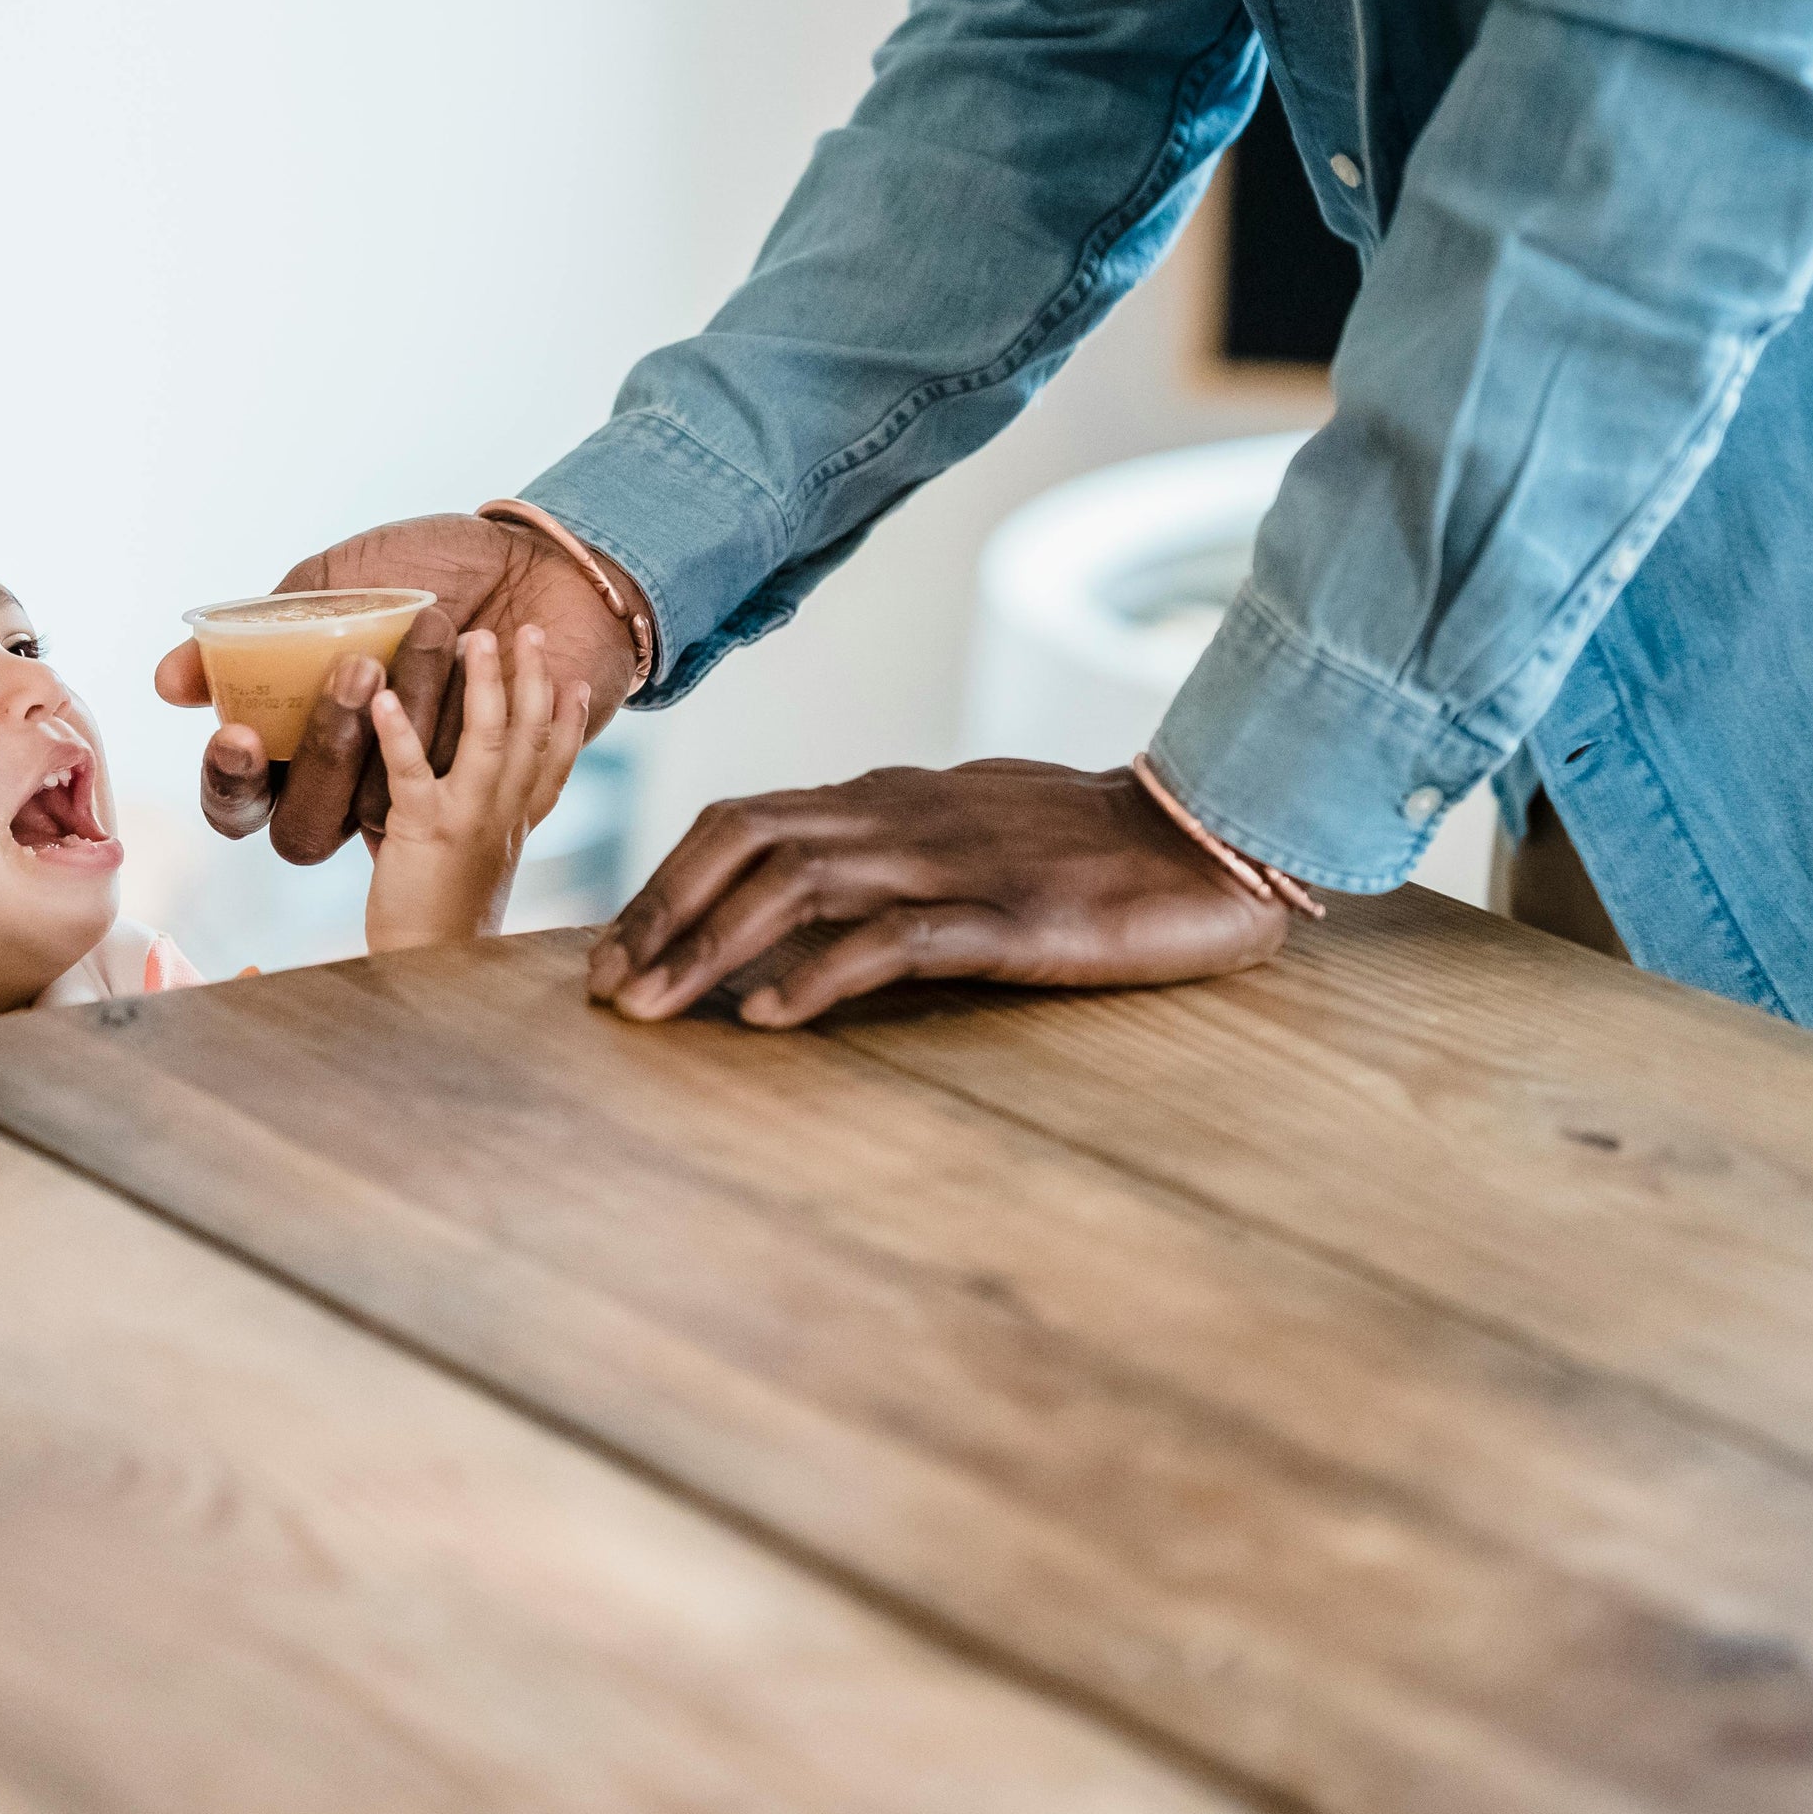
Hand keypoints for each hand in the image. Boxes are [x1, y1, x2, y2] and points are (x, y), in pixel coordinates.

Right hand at [155, 513, 641, 863]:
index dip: (230, 783)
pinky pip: (469, 791)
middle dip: (327, 749)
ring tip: (440, 629)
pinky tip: (492, 654)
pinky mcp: (488, 796)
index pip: (238, 799)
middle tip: (360, 668)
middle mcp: (350, 784)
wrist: (543, 562)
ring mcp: (417, 798)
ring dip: (411, 712)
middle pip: (304, 824)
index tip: (240, 735)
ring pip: (382, 807)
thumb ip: (260, 631)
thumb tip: (172, 683)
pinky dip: (476, 713)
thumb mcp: (335, 584)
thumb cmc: (431, 566)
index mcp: (294, 739)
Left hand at [361, 625, 592, 950]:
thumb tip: (448, 809)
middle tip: (527, 629)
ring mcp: (470, 820)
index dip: (571, 724)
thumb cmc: (441, 930)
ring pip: (491, 738)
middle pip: (532, 735)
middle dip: (532, 678)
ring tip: (476, 637)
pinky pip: (413, 771)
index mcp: (515, 827)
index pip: (554, 767)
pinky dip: (399, 731)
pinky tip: (384, 698)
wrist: (432, 976)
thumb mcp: (471, 872)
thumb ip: (469, 834)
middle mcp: (503, 817)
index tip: (578, 683)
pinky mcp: (426, 830)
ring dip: (486, 684)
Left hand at [589, 759, 1293, 1025]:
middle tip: (603, 990)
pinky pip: (892, 937)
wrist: (1209, 838)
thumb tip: (788, 904)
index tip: (609, 950)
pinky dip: (818, 974)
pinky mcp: (1006, 916)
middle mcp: (899, 816)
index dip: (662, 882)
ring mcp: (951, 860)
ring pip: (795, 883)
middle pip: (741, 841)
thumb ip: (879, 855)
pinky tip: (769, 1016)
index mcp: (882, 797)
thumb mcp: (958, 836)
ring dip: (709, 945)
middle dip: (658, 914)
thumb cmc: (1082, 848)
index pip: (738, 821)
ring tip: (654, 1008)